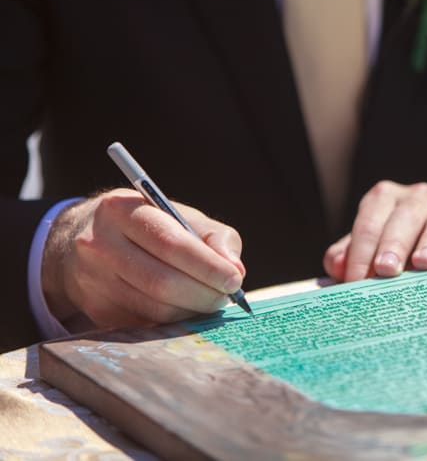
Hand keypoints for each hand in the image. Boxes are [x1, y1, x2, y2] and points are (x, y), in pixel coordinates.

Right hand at [42, 188, 244, 328]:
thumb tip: (235, 270)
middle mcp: (100, 244)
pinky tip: (186, 308)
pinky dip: (175, 320)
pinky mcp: (96, 310)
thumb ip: (214, 237)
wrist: (83, 239)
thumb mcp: (179, 216)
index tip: (234, 280)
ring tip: (210, 300)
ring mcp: (93, 280)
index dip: (207, 266)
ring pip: (156, 308)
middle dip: (204, 294)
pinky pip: (147, 323)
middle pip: (162, 282)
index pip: (171, 243)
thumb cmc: (148, 226)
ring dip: (193, 310)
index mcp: (123, 210)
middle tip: (226, 296)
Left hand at [323, 181, 426, 281]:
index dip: (361, 251)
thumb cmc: (405, 252)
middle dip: (393, 243)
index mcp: (387, 199)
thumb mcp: (375, 251)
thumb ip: (352, 256)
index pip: (370, 220)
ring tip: (423, 264)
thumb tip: (337, 265)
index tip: (357, 282)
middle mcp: (419, 196)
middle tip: (386, 270)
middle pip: (405, 215)